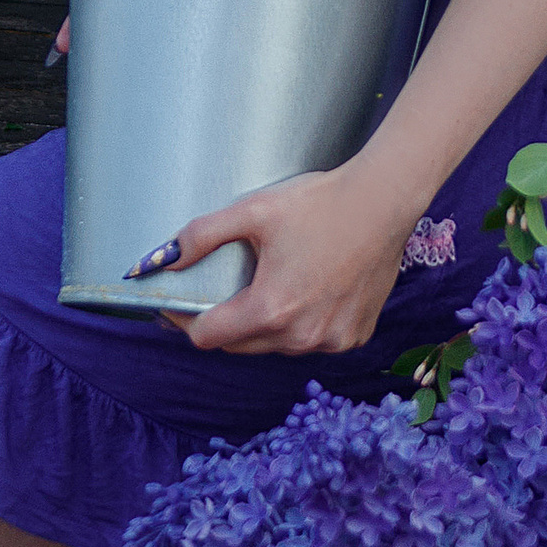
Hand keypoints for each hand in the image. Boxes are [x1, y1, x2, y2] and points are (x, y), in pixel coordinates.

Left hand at [141, 163, 416, 355]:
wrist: (383, 202)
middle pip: (240, 344)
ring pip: (276, 345)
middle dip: (222, 322)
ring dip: (263, 324)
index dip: (184, 321)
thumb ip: (202, 235)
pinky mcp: (354, 336)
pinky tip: (306, 290)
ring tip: (268, 283)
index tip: (175, 305)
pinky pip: (312, 341)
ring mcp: (331, 341)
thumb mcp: (254, 211)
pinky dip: (300, 324)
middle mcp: (301, 337)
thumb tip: (162, 258)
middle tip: (217, 291)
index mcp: (271, 309)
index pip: (207, 338)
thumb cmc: (320, 203)